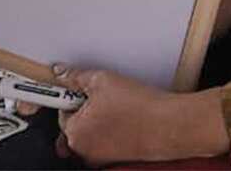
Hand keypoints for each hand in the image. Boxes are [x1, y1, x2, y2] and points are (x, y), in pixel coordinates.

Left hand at [52, 65, 224, 165]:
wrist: (169, 125)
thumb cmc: (138, 108)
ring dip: (102, 117)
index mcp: (74, 133)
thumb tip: (62, 73)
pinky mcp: (120, 157)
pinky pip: (110, 138)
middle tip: (105, 93)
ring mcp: (102, 157)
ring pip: (94, 131)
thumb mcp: (101, 80)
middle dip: (87, 107)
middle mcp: (85, 150)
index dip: (72, 94)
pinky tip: (129, 115)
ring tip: (121, 104)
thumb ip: (75, 76)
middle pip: (77, 122)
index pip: (61, 110)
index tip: (77, 87)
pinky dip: (116, 127)